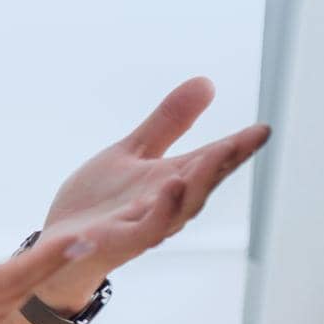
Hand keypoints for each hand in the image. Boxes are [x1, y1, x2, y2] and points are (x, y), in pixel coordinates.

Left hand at [36, 77, 269, 311]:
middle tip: (244, 141)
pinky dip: (157, 211)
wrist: (61, 241)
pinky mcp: (117, 241)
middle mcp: (164, 205)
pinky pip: (142, 230)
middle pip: (200, 186)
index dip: (237, 148)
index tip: (263, 130)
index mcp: (171, 181)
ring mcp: (142, 226)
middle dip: (222, 164)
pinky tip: (167, 187)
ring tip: (204, 163)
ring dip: (192, 188)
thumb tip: (206, 81)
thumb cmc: (102, 200)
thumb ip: (169, 123)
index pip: (210, 163)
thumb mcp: (133, 152)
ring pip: (176, 210)